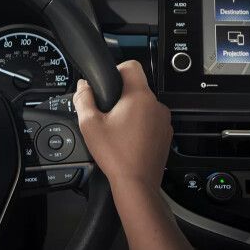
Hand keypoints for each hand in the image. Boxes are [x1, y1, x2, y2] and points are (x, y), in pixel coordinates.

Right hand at [73, 60, 171, 188]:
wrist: (136, 183)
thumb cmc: (116, 155)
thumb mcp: (90, 125)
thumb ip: (83, 99)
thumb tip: (83, 86)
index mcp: (139, 96)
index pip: (132, 66)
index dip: (117, 70)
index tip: (109, 84)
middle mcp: (156, 105)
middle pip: (137, 87)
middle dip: (121, 96)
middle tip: (108, 114)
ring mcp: (164, 120)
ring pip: (145, 105)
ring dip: (132, 111)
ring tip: (118, 130)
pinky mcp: (166, 134)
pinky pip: (152, 120)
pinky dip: (141, 125)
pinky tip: (129, 139)